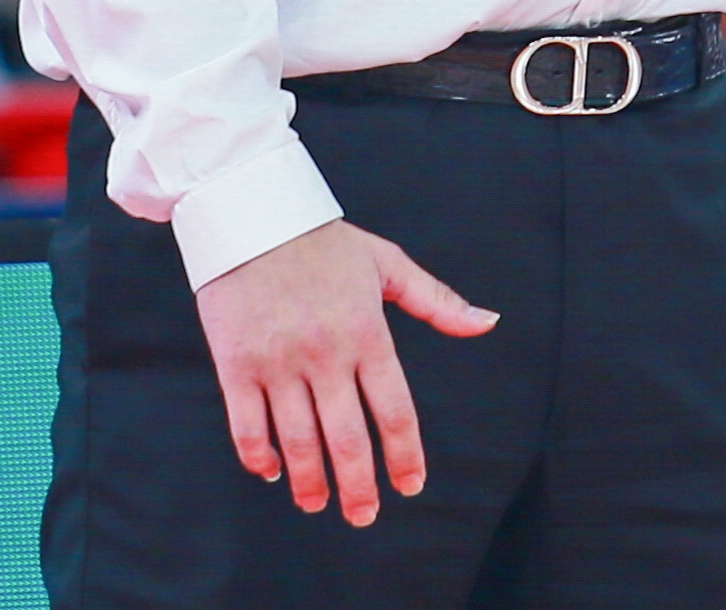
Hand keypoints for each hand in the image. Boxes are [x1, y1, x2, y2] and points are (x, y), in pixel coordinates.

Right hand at [194, 218, 498, 524]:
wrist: (251, 211)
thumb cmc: (324, 240)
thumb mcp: (386, 262)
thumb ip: (437, 300)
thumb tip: (489, 323)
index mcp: (367, 331)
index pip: (395, 409)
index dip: (405, 455)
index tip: (410, 486)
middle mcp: (326, 352)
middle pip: (349, 438)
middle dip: (359, 487)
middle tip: (364, 515)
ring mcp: (279, 361)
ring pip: (299, 442)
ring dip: (311, 482)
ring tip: (318, 503)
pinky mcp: (237, 364)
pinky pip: (249, 427)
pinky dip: (261, 459)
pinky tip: (273, 473)